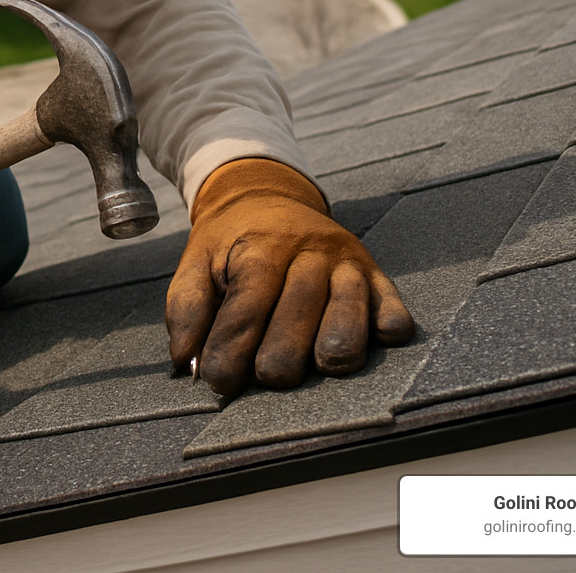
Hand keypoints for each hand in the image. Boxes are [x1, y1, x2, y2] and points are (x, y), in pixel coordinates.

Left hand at [166, 158, 413, 397]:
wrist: (266, 195)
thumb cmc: (230, 243)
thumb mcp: (195, 262)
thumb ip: (187, 309)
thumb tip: (185, 359)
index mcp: (260, 247)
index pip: (247, 302)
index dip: (232, 344)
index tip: (219, 380)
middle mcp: (307, 250)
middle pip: (302, 304)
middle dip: (285, 349)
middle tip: (269, 378)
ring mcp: (345, 261)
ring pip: (350, 303)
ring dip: (340, 339)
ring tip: (324, 367)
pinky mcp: (374, 273)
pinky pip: (390, 301)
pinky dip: (389, 325)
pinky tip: (377, 341)